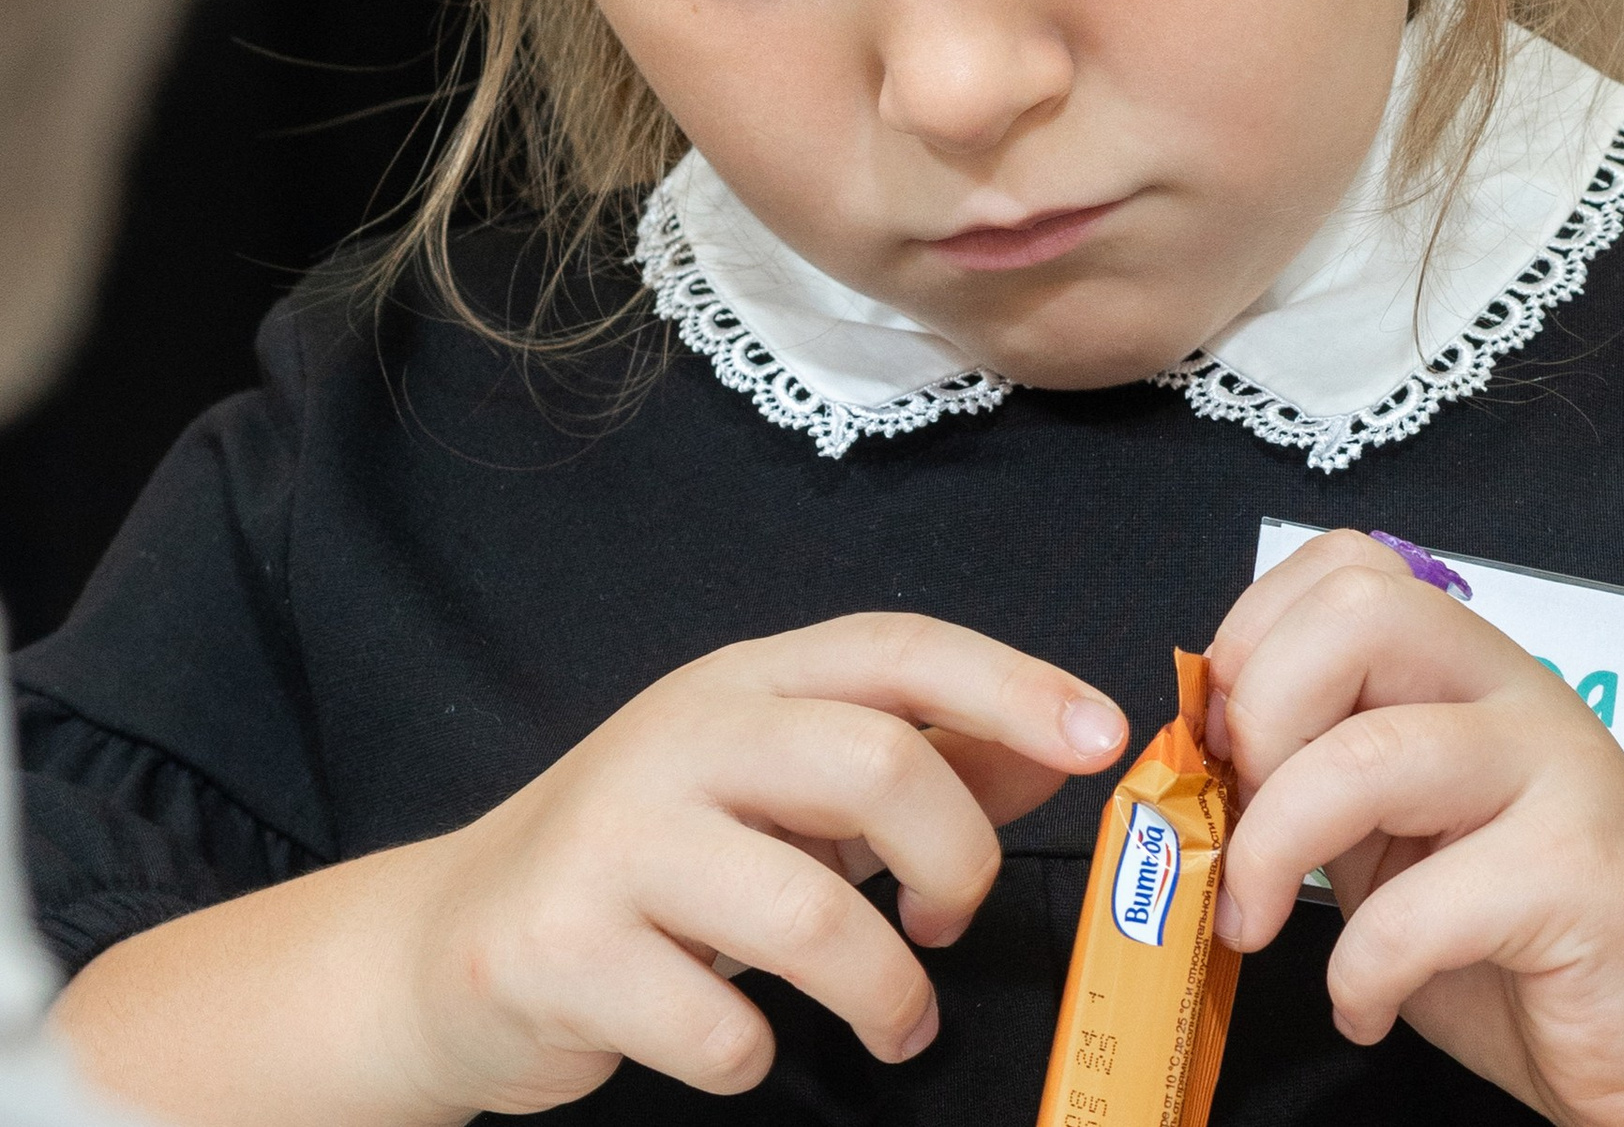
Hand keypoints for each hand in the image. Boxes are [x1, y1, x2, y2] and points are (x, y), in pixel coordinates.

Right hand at [392, 614, 1125, 1113]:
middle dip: (957, 861)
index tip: (1105, 737)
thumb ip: (914, 764)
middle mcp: (678, 738)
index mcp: (743, 684)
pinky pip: (719, 1025)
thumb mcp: (780, 792)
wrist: (442, 951)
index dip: (1011, 684)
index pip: (896, 646)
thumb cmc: (652, 868)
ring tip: (897, 1023)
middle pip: (876, 764)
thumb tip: (1056, 746)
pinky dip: (755, 1054)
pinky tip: (740, 1042)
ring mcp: (611, 841)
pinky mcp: (560, 950)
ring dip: (886, 993)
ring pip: (811, 912)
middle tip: (954, 924)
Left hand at [1206, 531, 1623, 1126]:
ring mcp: (1557, 776)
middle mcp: (1519, 696)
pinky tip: (1363, 1005)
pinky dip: (1358, 972)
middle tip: (1244, 818)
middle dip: (1261, 715)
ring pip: (1368, 754)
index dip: (1253, 638)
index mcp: (1471, 672)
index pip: (1347, 567)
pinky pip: (1419, 908)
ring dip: (1274, 852)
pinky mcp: (1578, 877)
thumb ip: (1327, 782)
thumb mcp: (1405, 840)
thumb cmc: (1530, 942)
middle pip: (1358, 613)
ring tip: (1261, 925)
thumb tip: (1204, 758)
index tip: (1227, 745)